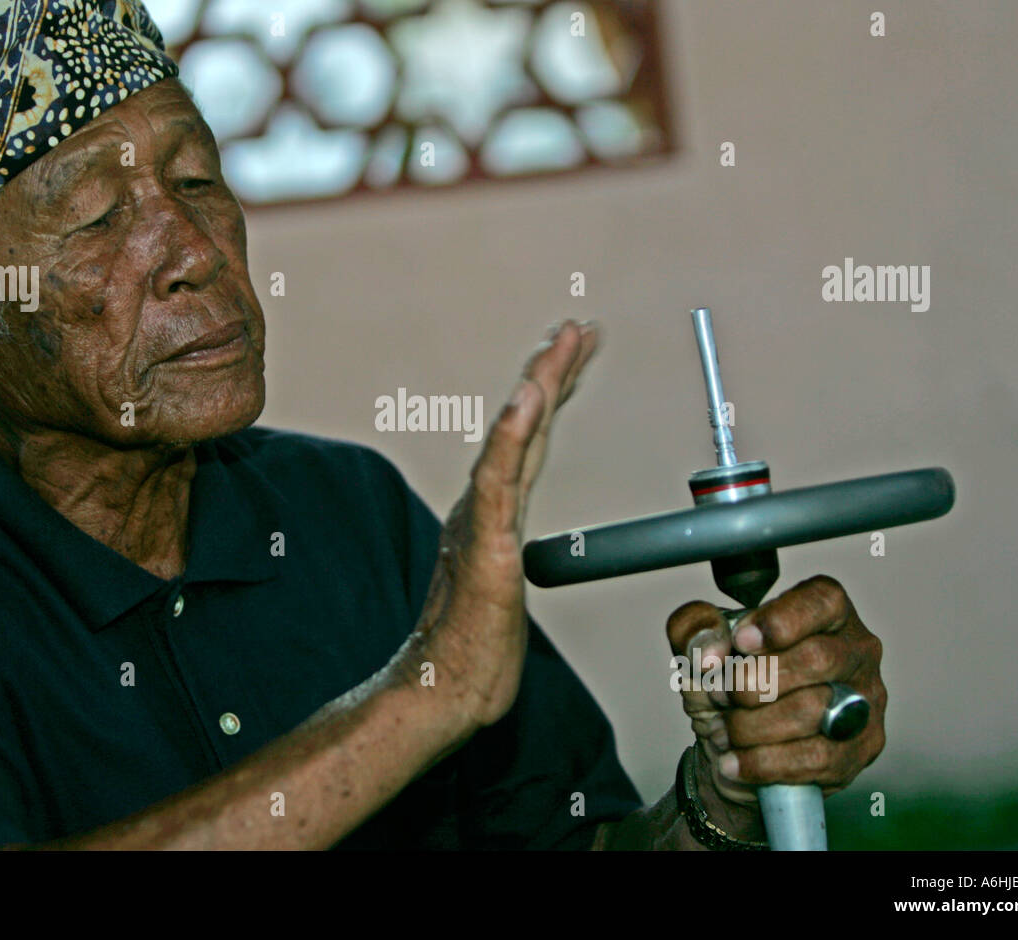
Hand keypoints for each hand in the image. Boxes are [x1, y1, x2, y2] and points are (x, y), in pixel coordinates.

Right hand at [400, 319, 599, 732]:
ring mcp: (482, 524)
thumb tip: (506, 547)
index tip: (571, 351)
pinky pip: (500, 482)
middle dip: (551, 371)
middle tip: (576, 328)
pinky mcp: (485, 548)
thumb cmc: (471, 650)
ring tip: (560, 344)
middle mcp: (485, 507)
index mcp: (493, 513)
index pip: (530, 441)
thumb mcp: (501, 589)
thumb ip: (502, 555)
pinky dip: (513, 436)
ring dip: (537, 387)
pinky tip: (527, 400)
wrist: (442, 691)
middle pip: (524, 427)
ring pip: (513, 442)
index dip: (550, 392)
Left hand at [666, 575, 886, 808]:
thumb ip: (696, 628)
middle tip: (719, 694)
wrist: (735, 745)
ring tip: (721, 730)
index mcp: (827, 611)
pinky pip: (815, 759)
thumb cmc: (731, 682)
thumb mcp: (702, 646)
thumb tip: (710, 649)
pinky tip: (734, 761)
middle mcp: (856, 651)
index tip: (740, 641)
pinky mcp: (861, 748)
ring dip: (752, 725)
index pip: (821, 601)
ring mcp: (865, 701)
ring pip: (814, 711)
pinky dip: (764, 762)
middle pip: (817, 658)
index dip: (780, 620)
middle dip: (753, 681)